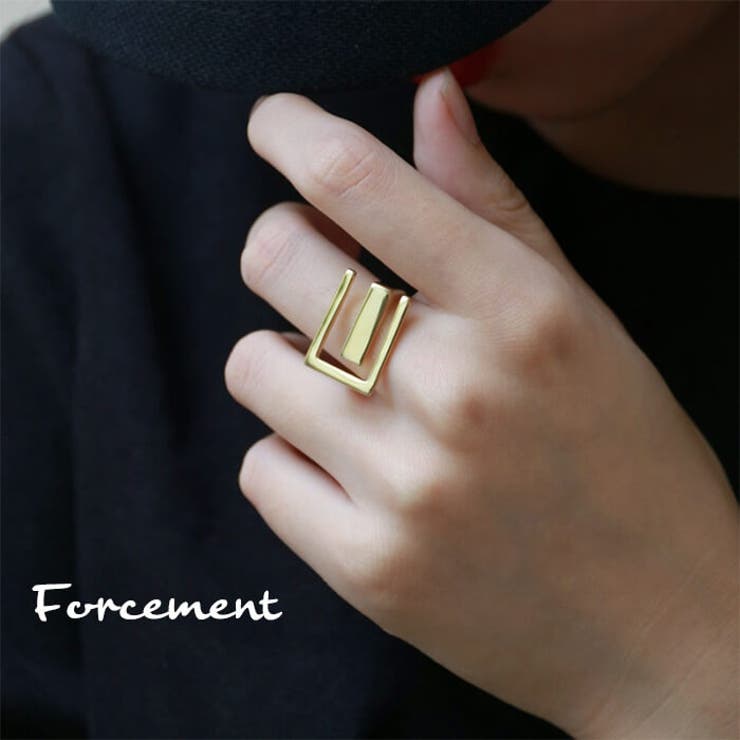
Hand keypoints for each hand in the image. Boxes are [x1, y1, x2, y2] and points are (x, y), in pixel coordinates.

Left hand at [225, 68, 737, 736]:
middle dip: (283, 250)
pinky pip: (262, 468)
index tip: (274, 122)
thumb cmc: (629, 463)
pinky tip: (350, 470)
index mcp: (522, 311)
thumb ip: (492, 206)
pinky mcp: (367, 568)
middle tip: (323, 276)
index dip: (292, 130)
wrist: (663, 631)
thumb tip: (433, 96)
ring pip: (254, 366)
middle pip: (275, 259)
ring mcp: (405, 487)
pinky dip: (291, 457)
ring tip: (354, 395)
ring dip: (289, 365)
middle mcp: (457, 391)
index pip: (359, 180)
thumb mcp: (578, 319)